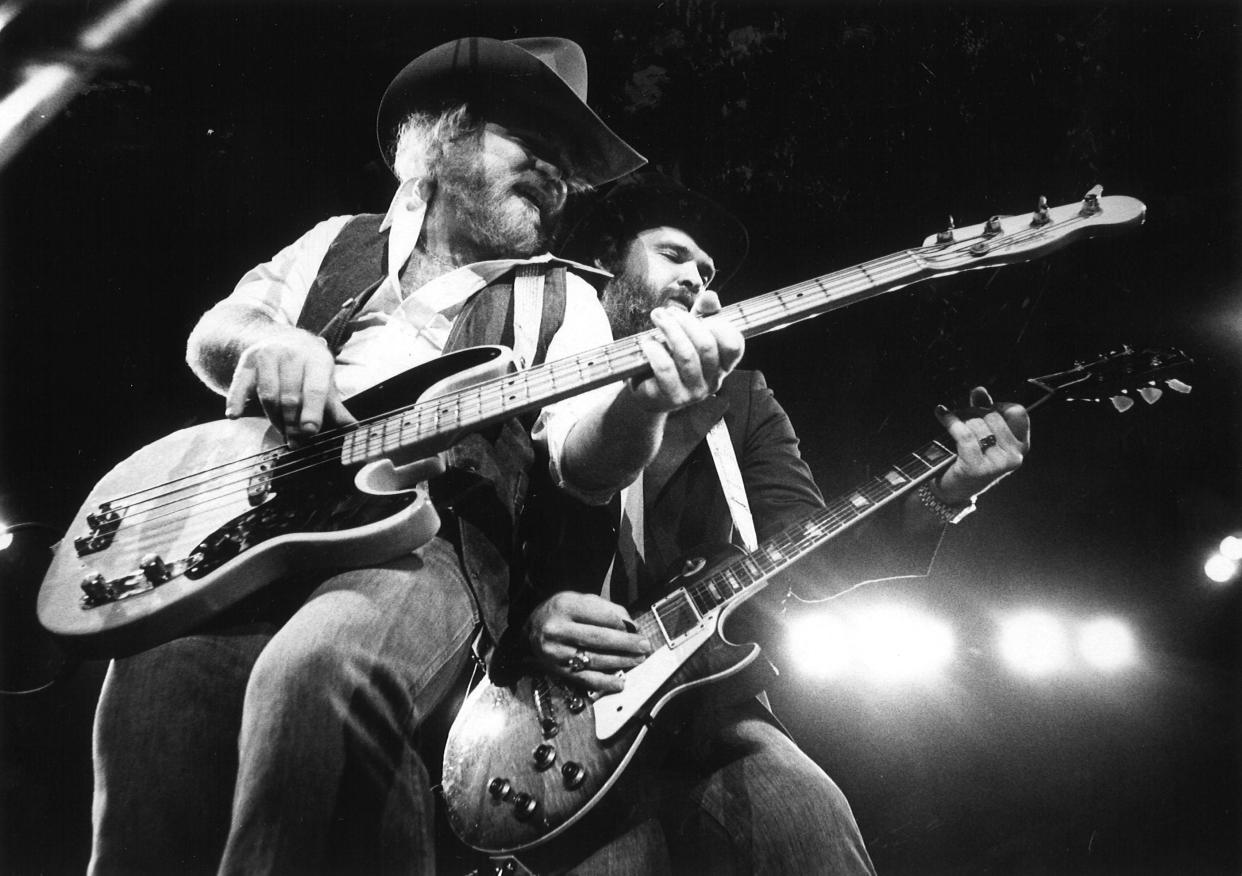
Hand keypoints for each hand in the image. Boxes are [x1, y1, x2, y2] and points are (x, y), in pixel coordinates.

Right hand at [225, 328, 355, 442]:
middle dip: (293, 423)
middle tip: (296, 442)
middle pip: (290, 397)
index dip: (313, 411)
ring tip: (282, 432)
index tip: (311, 431)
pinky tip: (234, 415)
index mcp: (317, 359)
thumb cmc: (308, 369)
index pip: (315, 389)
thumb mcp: (325, 382)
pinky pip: (240, 384)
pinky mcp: (247, 361)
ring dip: (274, 419)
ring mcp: (268, 355)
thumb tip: (354, 429)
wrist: (282, 339)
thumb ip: (335, 408)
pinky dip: (236, 400)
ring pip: (268, 395)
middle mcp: (292, 354)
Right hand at [524, 591, 651, 692]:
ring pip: (594, 659)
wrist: (530, 629)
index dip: (623, 624)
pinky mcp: (557, 670)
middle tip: (643, 646)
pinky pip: (584, 679)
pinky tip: (619, 682)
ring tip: (637, 660)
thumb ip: (605, 609)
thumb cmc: (559, 613)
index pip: (600, 615)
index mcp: (564, 606)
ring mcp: (555, 652)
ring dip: (620, 662)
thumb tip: (630, 625)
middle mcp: (557, 629)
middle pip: (598, 638)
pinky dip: (604, 682)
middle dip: (626, 643)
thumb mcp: (578, 600)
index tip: (637, 629)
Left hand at [628, 291, 743, 412]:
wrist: (648, 392)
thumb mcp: (690, 334)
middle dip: (685, 321)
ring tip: (657, 318)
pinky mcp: (673, 398)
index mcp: (722, 365)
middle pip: (706, 345)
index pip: (734, 345)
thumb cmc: (673, 357)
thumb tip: (711, 296)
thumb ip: (704, 314)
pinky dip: (655, 350)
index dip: (720, 326)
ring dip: (669, 330)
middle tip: (667, 312)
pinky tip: (647, 342)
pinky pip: (665, 369)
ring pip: (686, 355)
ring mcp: (694, 392)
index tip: (699, 314)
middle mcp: (713, 381)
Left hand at [934, 386, 1030, 503]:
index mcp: (1021, 446)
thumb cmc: (969, 458)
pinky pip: (964, 434)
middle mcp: (1014, 456)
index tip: (985, 407)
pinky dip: (951, 421)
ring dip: (961, 418)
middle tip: (961, 415)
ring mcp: (997, 465)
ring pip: (977, 424)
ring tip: (952, 421)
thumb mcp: (982, 434)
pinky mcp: (977, 468)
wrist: (952, 489)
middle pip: (993, 415)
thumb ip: (984, 411)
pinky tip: (942, 414)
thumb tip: (980, 390)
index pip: (1018, 412)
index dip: (999, 405)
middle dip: (974, 411)